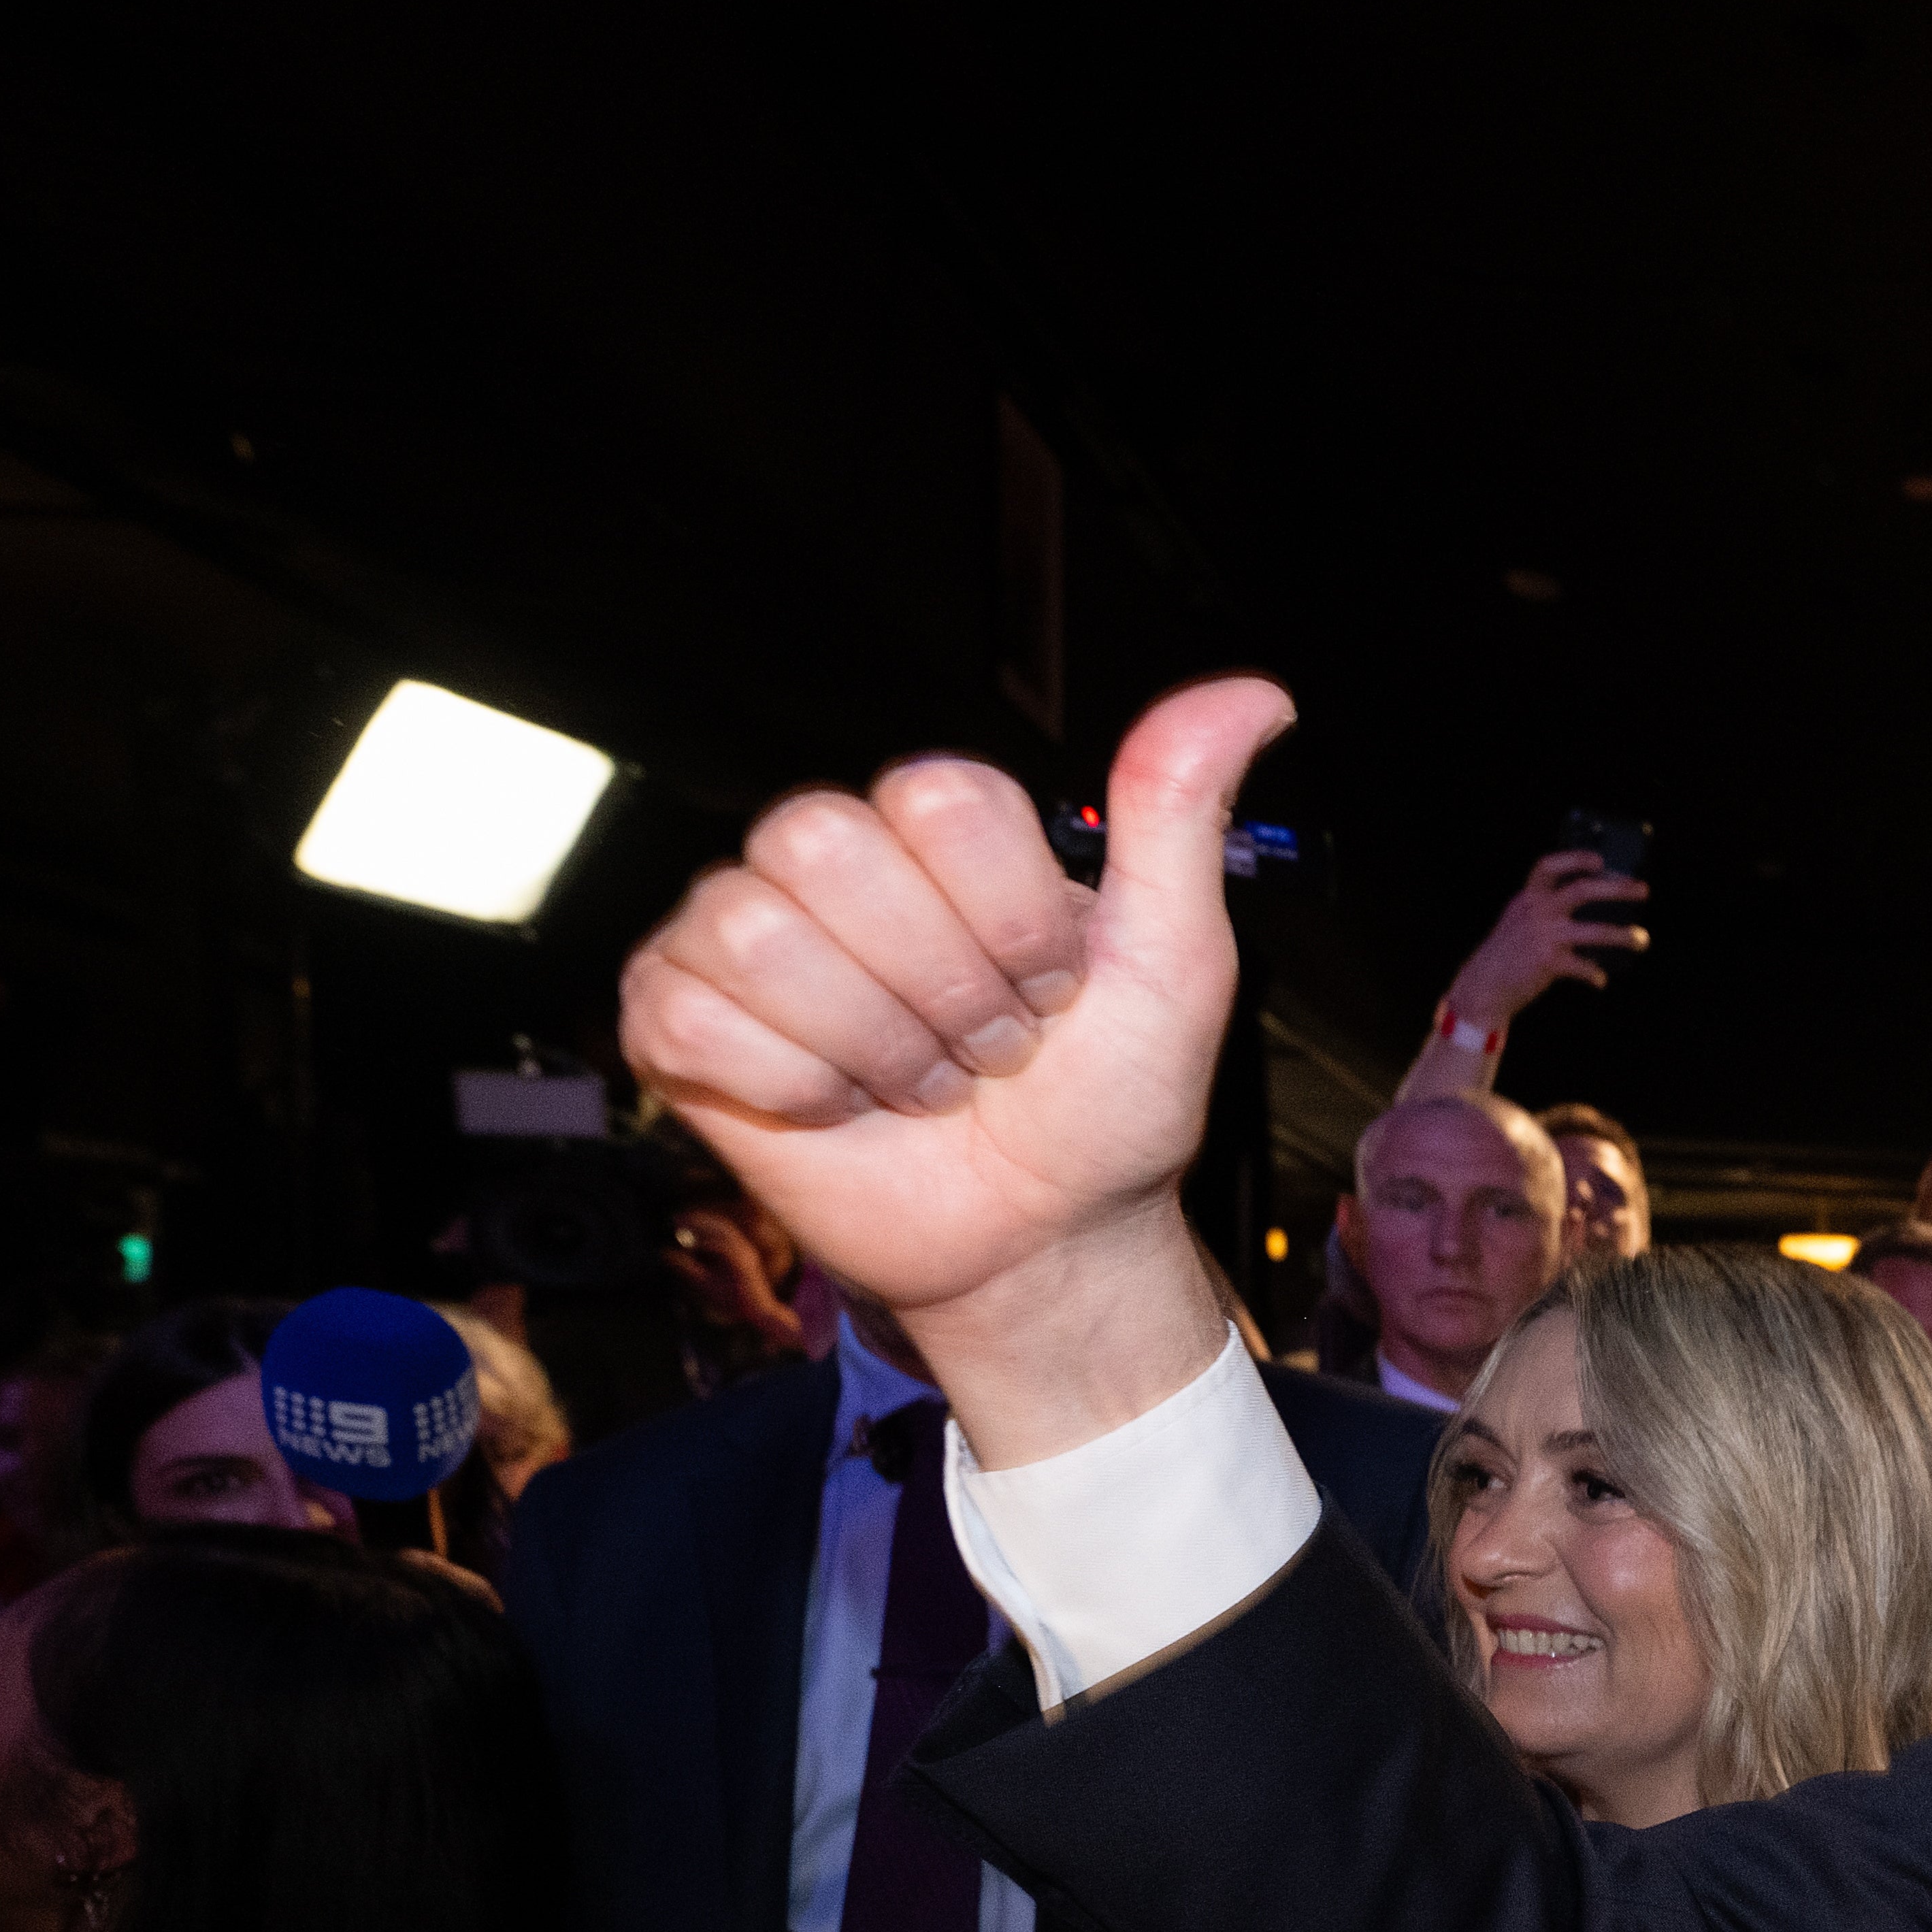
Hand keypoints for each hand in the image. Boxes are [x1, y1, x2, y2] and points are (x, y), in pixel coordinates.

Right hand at [619, 678, 1290, 1458]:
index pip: (938, 797)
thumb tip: (1255, 696)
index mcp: (937, 829)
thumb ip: (1181, 815)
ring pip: (757, 934)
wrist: (1046, 1235)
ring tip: (924, 1084)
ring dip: (873, 1045)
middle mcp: (826, 858)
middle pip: (825, 846)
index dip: (1010, 916)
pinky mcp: (676, 1019)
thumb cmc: (1104, 1104)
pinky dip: (789, 1088)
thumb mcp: (1174, 962)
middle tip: (987, 1050)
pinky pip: (692, 1016)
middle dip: (939, 983)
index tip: (1053, 988)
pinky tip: (839, 1110)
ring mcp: (739, 934)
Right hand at [1439, 846, 1650, 1036]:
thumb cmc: (1507, 953)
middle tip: (1642, 890)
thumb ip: (1543, 908)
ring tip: (1642, 939)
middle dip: (1616, 888)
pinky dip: (1595, 974)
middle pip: (1582, 890)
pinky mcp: (1548, 962)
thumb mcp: (1518, 921)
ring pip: (1594, 930)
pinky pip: (1583, 966)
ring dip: (1622, 935)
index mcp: (1528, 898)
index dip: (1575, 859)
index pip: (1548, 866)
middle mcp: (1536, 911)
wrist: (1483, 986)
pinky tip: (1601, 980)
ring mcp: (1543, 936)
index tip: (1600, 859)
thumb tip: (1583, 903)